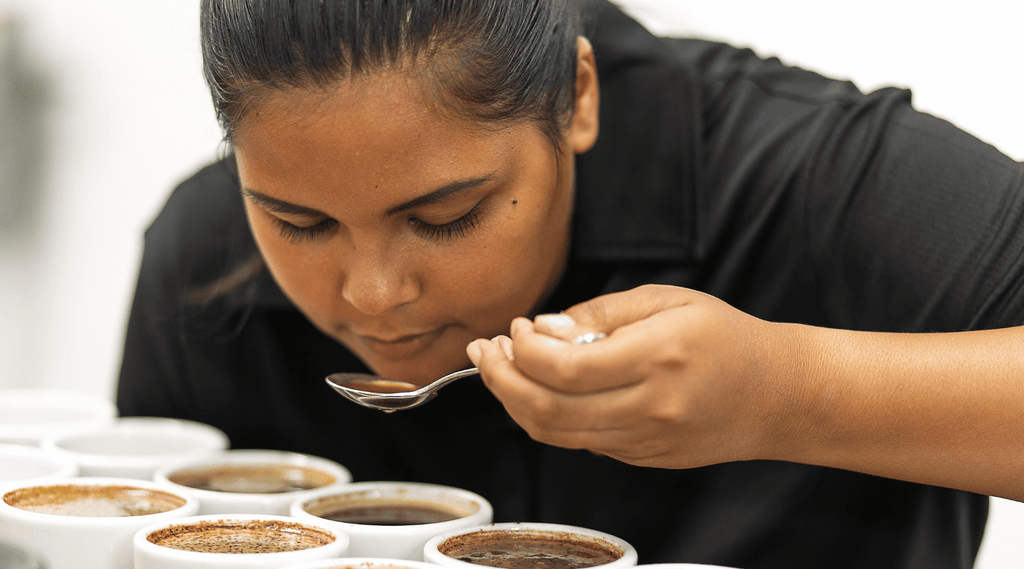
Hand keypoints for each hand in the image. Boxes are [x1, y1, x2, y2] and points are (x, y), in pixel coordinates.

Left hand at [466, 284, 799, 468]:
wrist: (776, 395)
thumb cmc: (724, 337)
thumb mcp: (665, 301)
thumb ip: (599, 315)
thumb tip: (541, 330)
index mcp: (656, 357)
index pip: (563, 368)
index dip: (523, 350)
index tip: (515, 328)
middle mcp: (648, 407)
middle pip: (546, 408)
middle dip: (500, 379)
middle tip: (484, 351)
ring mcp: (644, 441)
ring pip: (554, 433)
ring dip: (514, 402)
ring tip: (498, 369)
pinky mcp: (641, 458)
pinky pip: (578, 441)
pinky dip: (545, 417)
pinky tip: (536, 389)